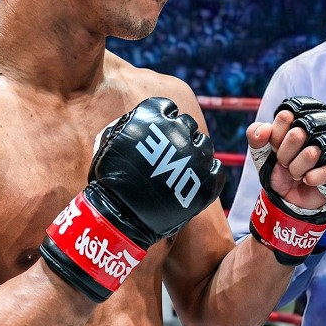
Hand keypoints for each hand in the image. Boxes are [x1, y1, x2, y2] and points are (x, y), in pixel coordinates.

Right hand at [41, 97, 225, 301]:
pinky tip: (195, 180)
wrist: (120, 216)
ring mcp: (196, 156)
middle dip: (179, 136)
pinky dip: (208, 173)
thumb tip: (145, 119)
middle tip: (169, 153)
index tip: (159, 132)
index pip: (167, 108)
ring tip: (182, 169)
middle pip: (188, 125)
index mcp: (153, 117)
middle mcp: (178, 131)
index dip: (163, 120)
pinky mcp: (208, 181)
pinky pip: (216, 169)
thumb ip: (129, 125)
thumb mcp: (110, 141)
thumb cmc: (109, 180)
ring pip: (205, 144)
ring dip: (195, 153)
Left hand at [248, 97, 325, 264]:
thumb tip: (264, 129)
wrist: (294, 199)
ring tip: (297, 173)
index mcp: (305, 117)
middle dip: (284, 154)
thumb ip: (256, 136)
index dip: (276, 135)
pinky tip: (308, 180)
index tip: (276, 146)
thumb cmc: (281, 170)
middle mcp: (325, 127)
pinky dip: (311, 178)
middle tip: (286, 162)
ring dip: (297, 168)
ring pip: (312, 152)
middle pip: (298, 132)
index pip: (287, 115)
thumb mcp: (263, 153)